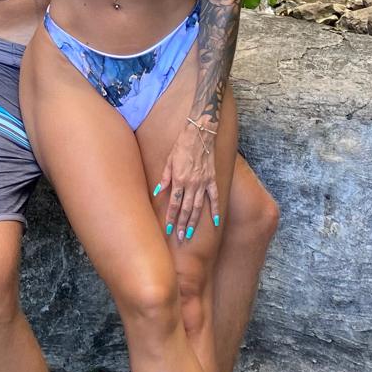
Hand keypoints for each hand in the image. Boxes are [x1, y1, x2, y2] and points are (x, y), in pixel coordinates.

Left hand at [155, 117, 219, 242]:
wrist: (199, 133)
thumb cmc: (181, 146)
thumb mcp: (168, 161)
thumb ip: (164, 178)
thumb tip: (157, 192)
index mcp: (179, 179)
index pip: (173, 203)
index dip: (171, 217)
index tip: (169, 229)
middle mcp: (191, 184)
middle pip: (185, 209)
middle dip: (182, 224)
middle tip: (180, 238)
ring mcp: (203, 183)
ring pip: (198, 207)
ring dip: (193, 221)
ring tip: (190, 233)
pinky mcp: (212, 180)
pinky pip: (214, 198)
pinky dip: (215, 210)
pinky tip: (215, 222)